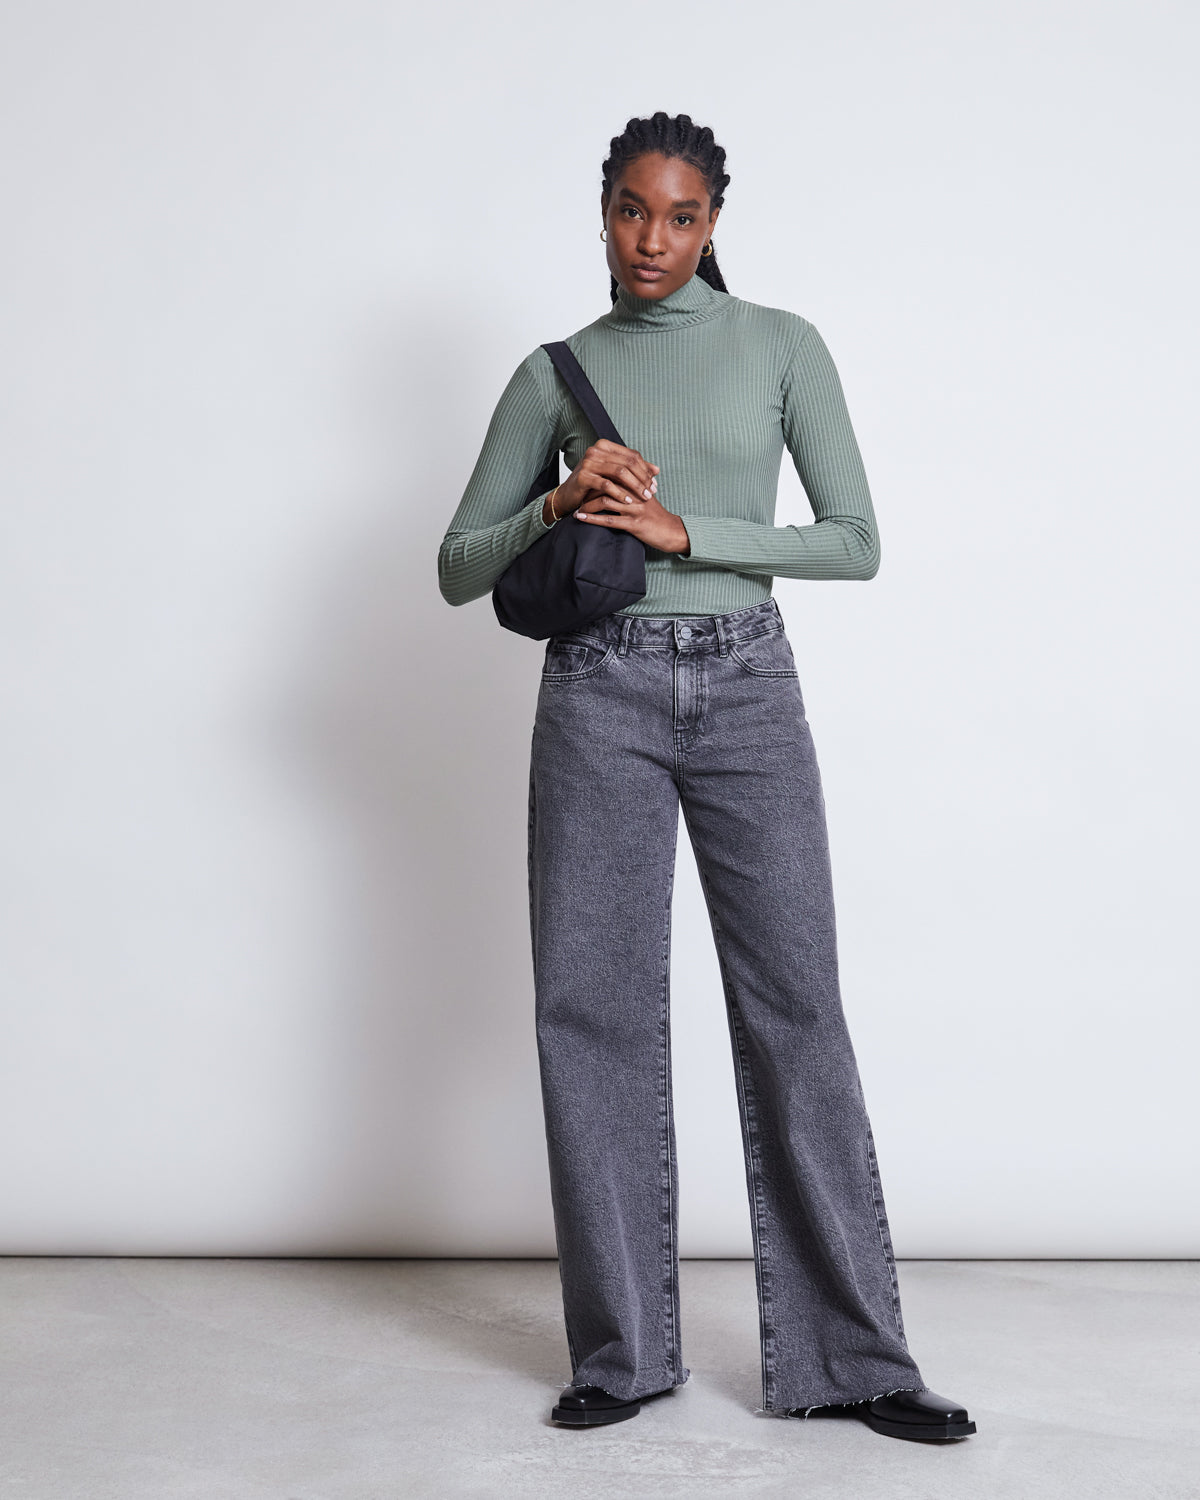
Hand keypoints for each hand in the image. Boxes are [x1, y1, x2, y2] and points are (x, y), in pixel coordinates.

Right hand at [554, 439, 659, 516]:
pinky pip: (606, 484)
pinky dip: (619, 493)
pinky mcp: (583, 476)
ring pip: (620, 472)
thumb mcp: (614, 474)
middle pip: (628, 462)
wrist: (569, 495)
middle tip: (651, 492)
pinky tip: (627, 501)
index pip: (632, 455)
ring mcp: (589, 462)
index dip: (646, 470)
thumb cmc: (593, 484)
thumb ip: (634, 470)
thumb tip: (657, 470)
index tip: (654, 484)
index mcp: (605, 446)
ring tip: (643, 497)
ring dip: (634, 486)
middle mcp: (596, 450)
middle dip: (643, 479)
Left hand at [574, 486, 690, 555]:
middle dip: (589, 489)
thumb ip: (634, 485)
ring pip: (606, 501)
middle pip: (607, 484)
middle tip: (577, 494)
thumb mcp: (646, 495)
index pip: (613, 474)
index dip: (597, 477)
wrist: (671, 532)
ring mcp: (635, 509)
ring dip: (588, 504)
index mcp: (638, 485)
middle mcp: (636, 494)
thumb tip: (618, 477)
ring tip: (577, 508)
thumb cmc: (657, 515)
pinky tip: (581, 518)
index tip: (585, 482)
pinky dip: (593, 519)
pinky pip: (609, 520)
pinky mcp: (634, 525)